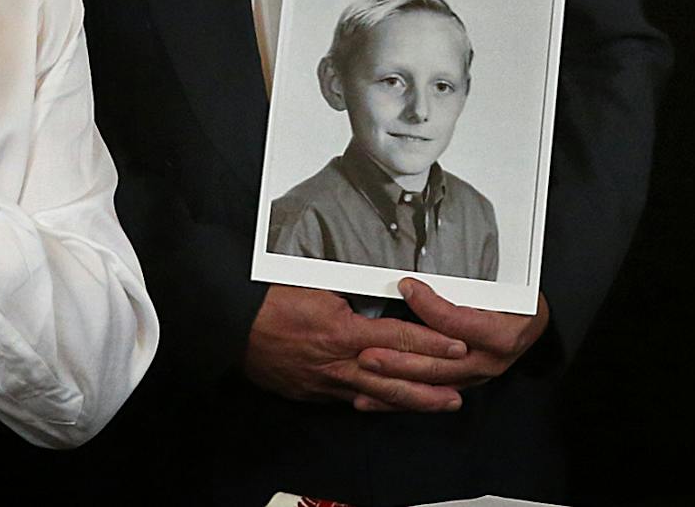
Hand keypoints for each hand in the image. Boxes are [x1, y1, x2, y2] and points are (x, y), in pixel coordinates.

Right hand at [242, 285, 468, 411]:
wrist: (234, 326)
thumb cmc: (274, 300)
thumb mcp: (320, 288)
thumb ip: (355, 297)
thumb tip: (384, 296)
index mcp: (343, 331)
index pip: (399, 337)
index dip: (431, 342)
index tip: (457, 345)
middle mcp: (339, 362)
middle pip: (395, 378)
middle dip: (430, 388)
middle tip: (459, 394)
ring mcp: (326, 382)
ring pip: (377, 395)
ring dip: (411, 401)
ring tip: (439, 404)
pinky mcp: (314, 393)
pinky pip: (351, 401)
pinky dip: (376, 404)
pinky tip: (392, 406)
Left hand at [350, 279, 550, 407]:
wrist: (533, 325)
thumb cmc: (519, 303)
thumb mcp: (503, 288)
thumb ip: (468, 287)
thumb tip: (431, 274)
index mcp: (501, 334)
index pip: (457, 323)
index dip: (428, 305)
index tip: (407, 287)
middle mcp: (488, 361)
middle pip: (438, 363)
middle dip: (399, 359)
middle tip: (370, 352)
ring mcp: (476, 377)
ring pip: (430, 383)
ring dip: (394, 380)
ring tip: (366, 371)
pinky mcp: (464, 385)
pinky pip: (427, 395)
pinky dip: (398, 398)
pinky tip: (371, 398)